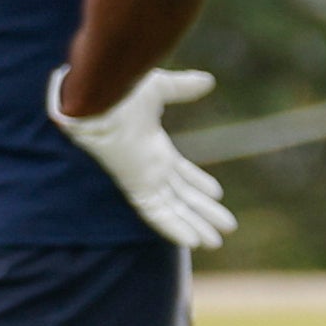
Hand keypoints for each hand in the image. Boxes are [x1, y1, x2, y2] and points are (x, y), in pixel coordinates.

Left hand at [48, 64, 234, 248]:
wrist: (97, 99)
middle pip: (181, 196)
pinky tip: (192, 242)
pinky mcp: (136, 186)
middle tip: (227, 228)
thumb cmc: (119, 92)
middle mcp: (148, 167)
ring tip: (216, 243)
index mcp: (152, 147)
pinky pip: (157, 213)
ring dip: (194, 226)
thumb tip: (208, 81)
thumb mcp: (159, 89)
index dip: (197, 184)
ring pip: (173, 210)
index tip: (216, 194)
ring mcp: (143, 178)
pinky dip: (174, 227)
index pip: (178, 172)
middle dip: (203, 212)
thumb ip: (182, 88)